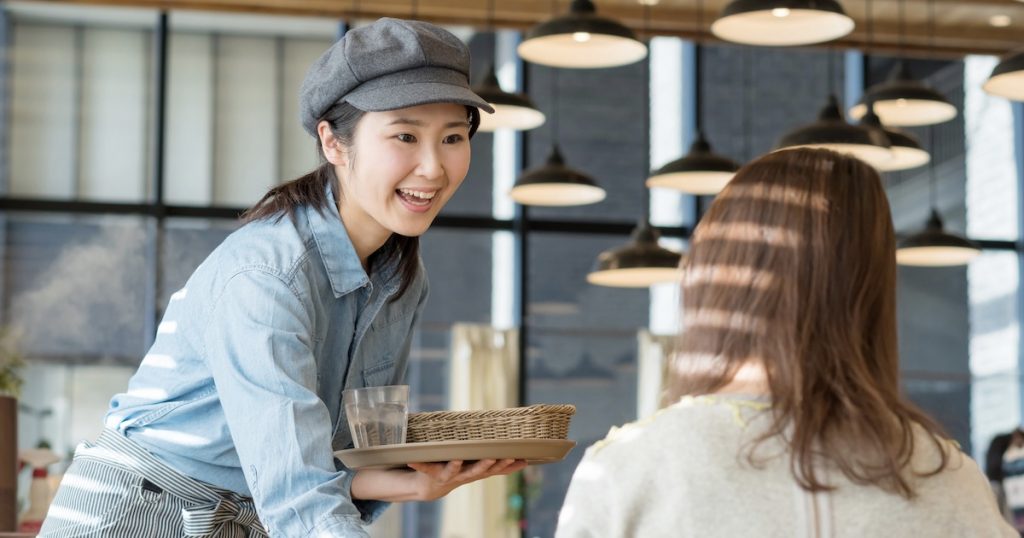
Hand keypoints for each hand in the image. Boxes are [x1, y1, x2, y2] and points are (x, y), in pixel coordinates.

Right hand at [350, 459, 526, 502]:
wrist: (427, 487)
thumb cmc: (420, 465)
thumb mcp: (411, 456)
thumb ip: (406, 446)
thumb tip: (391, 418)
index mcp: (437, 472)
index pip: (438, 468)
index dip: (441, 464)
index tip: (442, 458)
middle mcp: (454, 477)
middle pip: (469, 472)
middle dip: (481, 465)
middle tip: (491, 457)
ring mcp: (466, 477)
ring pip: (485, 472)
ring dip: (500, 465)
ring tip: (512, 457)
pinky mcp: (476, 474)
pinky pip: (495, 472)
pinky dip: (509, 467)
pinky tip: (524, 462)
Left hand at [406, 459, 527, 500]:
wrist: (430, 487)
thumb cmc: (457, 471)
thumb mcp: (478, 468)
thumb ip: (498, 465)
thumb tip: (525, 460)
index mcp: (476, 471)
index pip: (494, 469)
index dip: (506, 465)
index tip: (519, 458)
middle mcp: (464, 475)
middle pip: (478, 471)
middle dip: (487, 465)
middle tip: (496, 457)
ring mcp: (449, 475)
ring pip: (456, 471)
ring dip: (458, 466)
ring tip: (459, 458)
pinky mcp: (432, 473)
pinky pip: (425, 467)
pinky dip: (419, 464)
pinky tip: (413, 461)